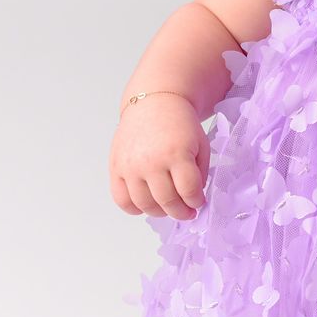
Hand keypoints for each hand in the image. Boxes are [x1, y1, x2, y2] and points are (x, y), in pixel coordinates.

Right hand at [109, 94, 209, 219]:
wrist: (154, 103)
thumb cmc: (180, 124)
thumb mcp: (200, 144)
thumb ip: (199, 173)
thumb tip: (193, 200)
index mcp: (176, 153)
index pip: (189, 191)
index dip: (196, 202)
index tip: (198, 203)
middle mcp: (151, 161)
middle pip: (167, 201)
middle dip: (181, 212)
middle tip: (186, 212)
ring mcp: (131, 166)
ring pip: (144, 205)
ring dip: (160, 212)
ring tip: (167, 207)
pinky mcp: (116, 168)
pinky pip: (121, 199)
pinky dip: (134, 208)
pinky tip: (146, 204)